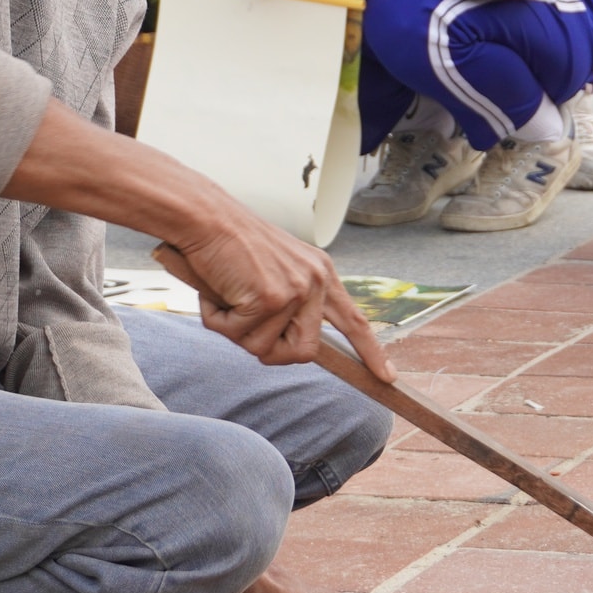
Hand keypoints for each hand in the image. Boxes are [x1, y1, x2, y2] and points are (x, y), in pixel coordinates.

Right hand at [155, 195, 394, 380]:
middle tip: (242, 327)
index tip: (386, 376)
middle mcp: (316, 281)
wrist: (205, 216)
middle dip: (271, 351)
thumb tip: (286, 345)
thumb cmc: (227, 244)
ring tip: (225, 296)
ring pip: (265, 348)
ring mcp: (296, 290)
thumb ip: (288, 302)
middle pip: (305, 352)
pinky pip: (240, 335)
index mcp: (320, 272)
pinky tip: (216, 292)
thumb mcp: (272, 270)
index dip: (370, 352)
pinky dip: (219, 320)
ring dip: (235, 330)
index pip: (353, 320)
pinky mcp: (271, 298)